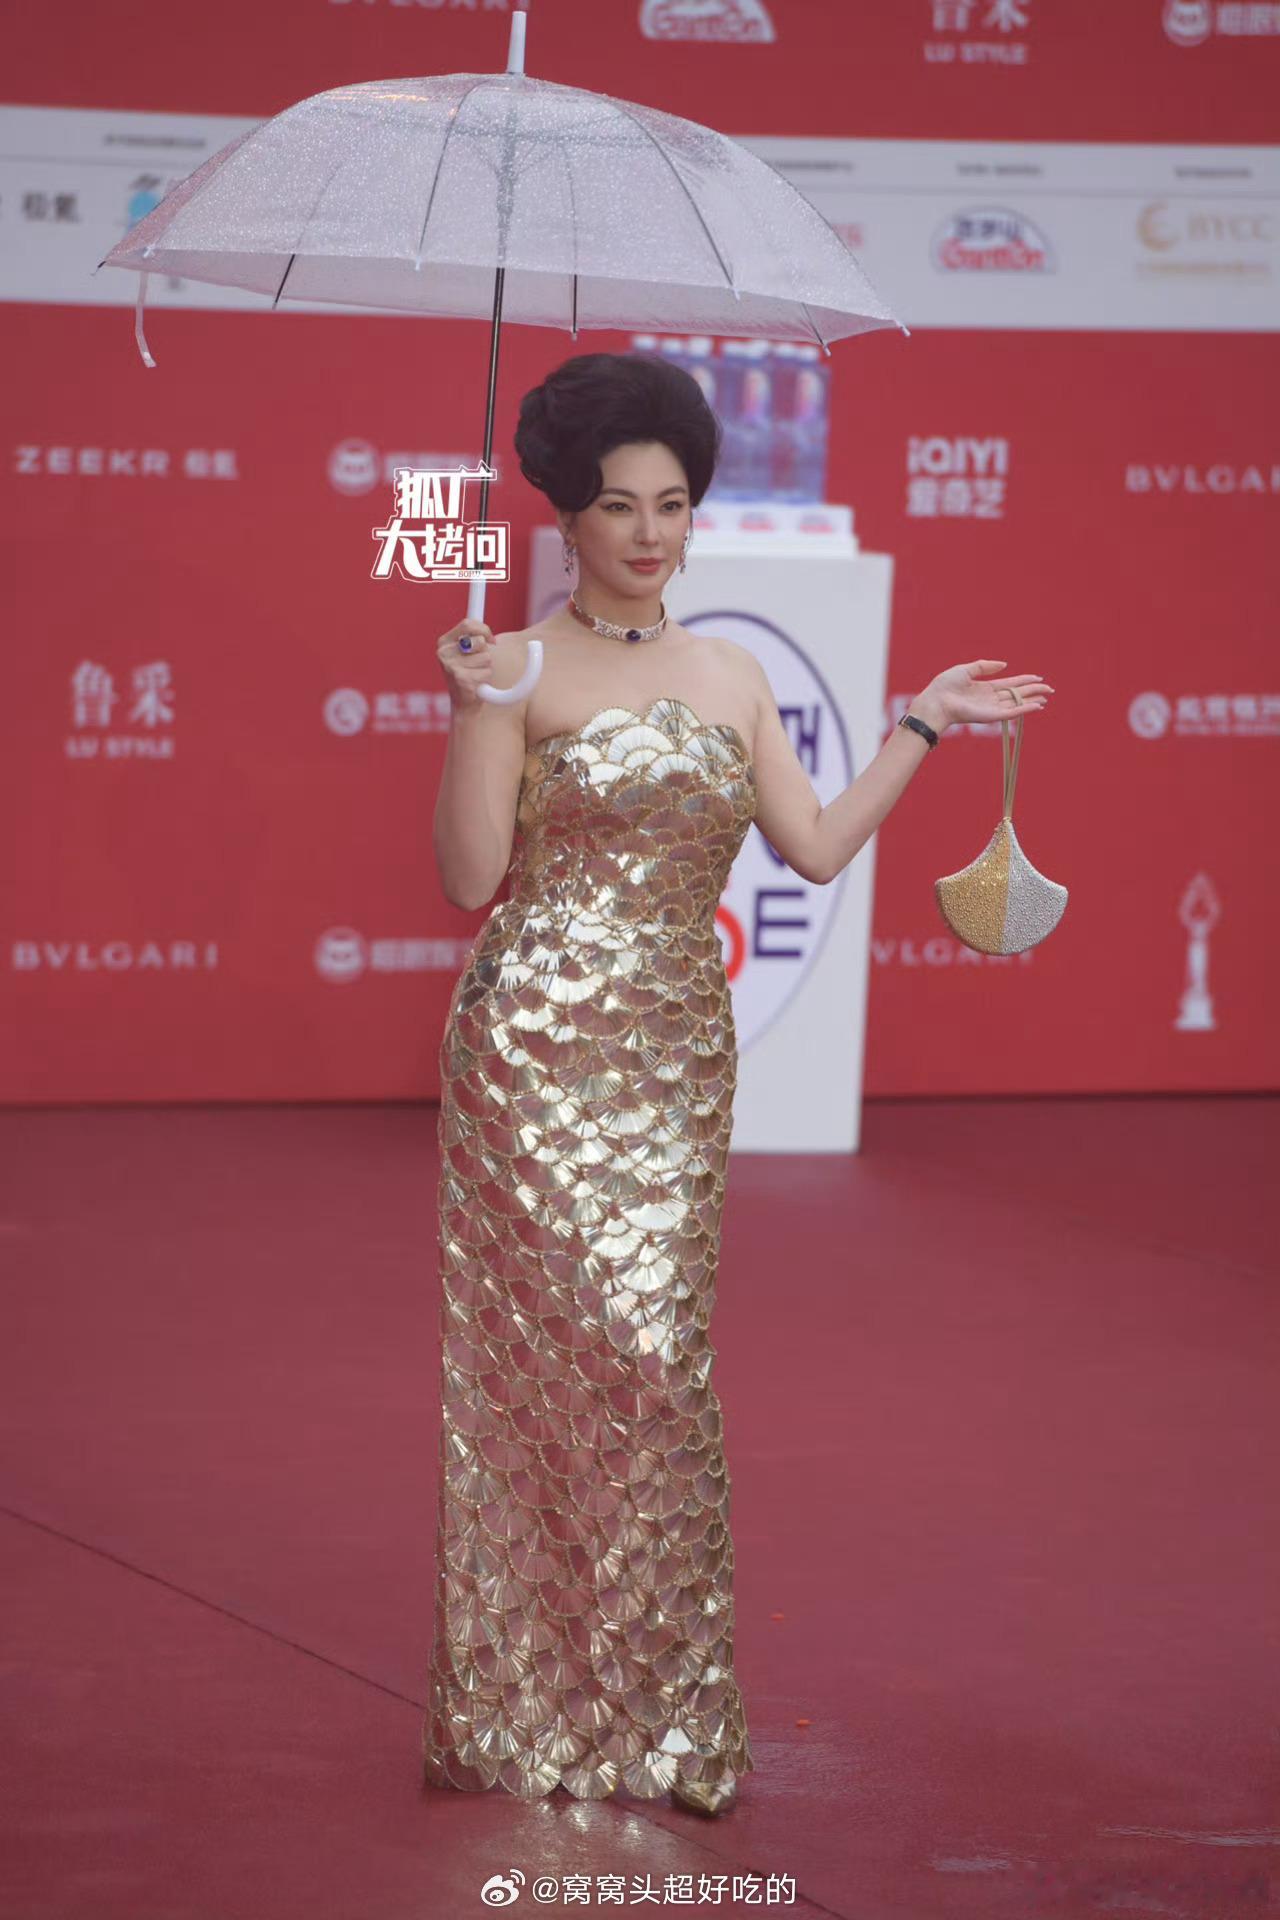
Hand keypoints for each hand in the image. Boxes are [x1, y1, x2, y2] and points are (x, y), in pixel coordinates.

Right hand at [437, 618, 494, 709]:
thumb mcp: (470, 651)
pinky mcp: (460, 679)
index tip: (491, 641)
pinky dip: (486, 679)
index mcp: (445, 641)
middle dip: (486, 652)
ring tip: (476, 676)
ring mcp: (450, 666)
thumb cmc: (471, 674)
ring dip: (486, 668)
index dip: (484, 630)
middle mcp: (444, 652)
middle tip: (479, 664)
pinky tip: (476, 685)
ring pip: (486, 657)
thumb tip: (522, 633)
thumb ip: (478, 636)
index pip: (467, 623)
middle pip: (480, 641)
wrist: (464, 705)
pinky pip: (486, 672)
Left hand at [914, 659, 1054, 731]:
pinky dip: (1025, 709)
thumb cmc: (945, 686)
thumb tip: (1005, 665)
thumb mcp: (966, 669)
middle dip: (1033, 690)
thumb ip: (985, 666)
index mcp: (984, 688)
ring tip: (1047, 697)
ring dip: (1033, 700)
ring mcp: (991, 708)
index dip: (1024, 680)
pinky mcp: (991, 716)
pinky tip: (1037, 706)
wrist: (936, 701)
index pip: (1009, 684)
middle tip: (1050, 689)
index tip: (1038, 677)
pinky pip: (1011, 713)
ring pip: (1017, 703)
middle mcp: (990, 699)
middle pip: (1017, 694)